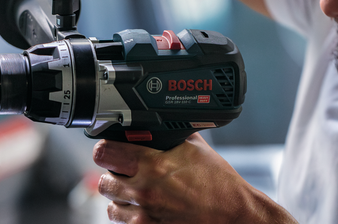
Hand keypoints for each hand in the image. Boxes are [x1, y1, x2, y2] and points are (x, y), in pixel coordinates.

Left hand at [92, 134, 296, 223]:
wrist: (234, 215)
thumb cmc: (218, 184)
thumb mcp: (194, 147)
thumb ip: (168, 134)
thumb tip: (151, 124)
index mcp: (153, 165)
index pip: (104, 153)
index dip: (107, 148)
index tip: (112, 148)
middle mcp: (144, 192)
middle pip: (103, 181)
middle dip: (113, 174)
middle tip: (127, 171)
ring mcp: (144, 216)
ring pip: (110, 205)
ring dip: (120, 197)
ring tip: (136, 191)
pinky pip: (123, 222)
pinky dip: (130, 214)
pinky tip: (144, 207)